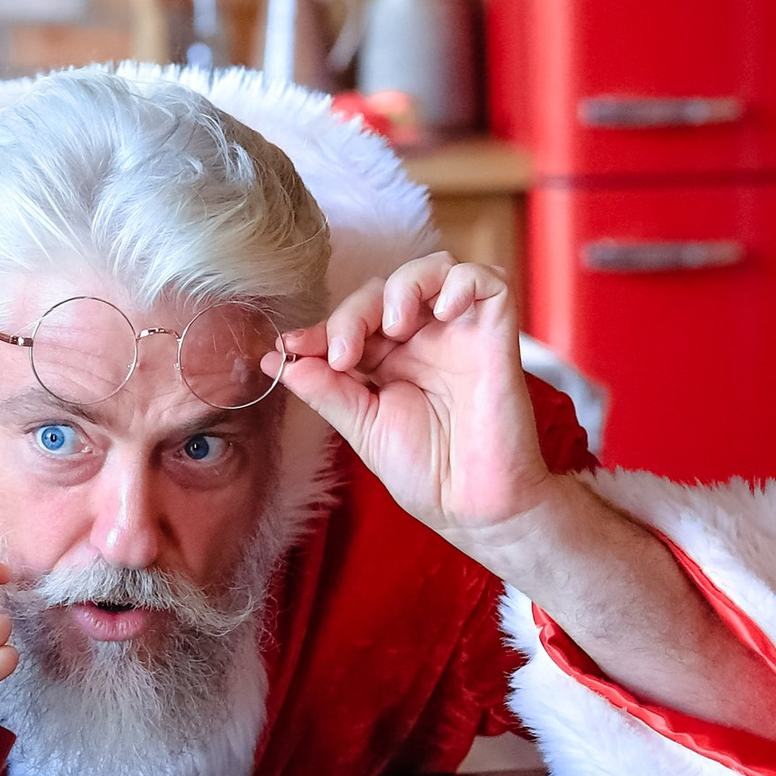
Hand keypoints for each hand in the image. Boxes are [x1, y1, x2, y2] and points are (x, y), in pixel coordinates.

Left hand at [276, 255, 551, 558]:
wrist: (473, 506)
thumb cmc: (427, 472)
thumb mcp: (362, 427)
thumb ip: (326, 389)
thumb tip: (279, 359)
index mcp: (390, 361)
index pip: (353, 319)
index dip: (322, 327)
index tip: (292, 346)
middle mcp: (425, 340)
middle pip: (384, 289)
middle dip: (353, 313)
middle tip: (343, 356)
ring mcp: (460, 334)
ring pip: (434, 269)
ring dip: (403, 286)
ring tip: (394, 327)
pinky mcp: (496, 334)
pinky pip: (487, 280)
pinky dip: (461, 282)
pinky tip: (444, 312)